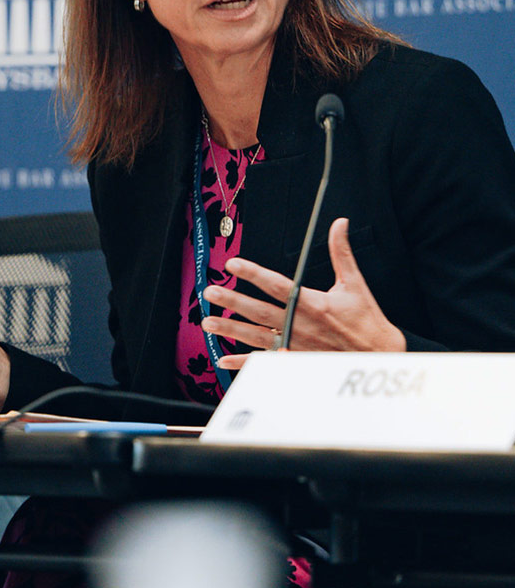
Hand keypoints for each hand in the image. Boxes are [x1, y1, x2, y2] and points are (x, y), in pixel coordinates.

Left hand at [202, 217, 405, 369]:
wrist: (380, 358)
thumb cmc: (367, 321)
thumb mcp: (355, 284)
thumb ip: (341, 253)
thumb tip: (339, 224)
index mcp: (312, 303)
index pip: (277, 285)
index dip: (253, 273)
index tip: (233, 264)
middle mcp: (299, 325)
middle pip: (259, 311)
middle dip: (233, 301)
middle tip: (210, 293)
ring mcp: (294, 346)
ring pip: (256, 336)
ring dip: (230, 330)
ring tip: (208, 323)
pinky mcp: (294, 363)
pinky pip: (264, 363)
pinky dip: (243, 363)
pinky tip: (222, 360)